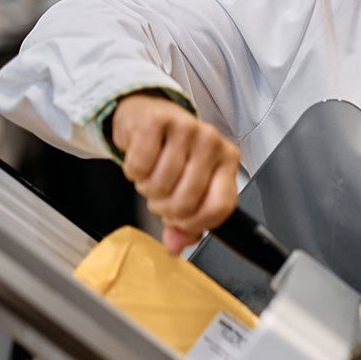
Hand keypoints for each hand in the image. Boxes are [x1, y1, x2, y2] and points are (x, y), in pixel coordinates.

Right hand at [110, 93, 239, 254]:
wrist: (149, 113)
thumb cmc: (172, 151)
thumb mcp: (187, 184)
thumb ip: (186, 221)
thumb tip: (176, 247)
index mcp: (227, 160)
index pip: (220, 207)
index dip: (194, 225)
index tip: (180, 223)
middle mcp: (212, 142)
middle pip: (186, 202)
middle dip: (164, 209)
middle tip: (159, 197)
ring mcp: (186, 129)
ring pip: (160, 185)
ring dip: (147, 189)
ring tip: (150, 176)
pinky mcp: (157, 121)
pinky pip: (139, 167)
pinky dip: (133, 172)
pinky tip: (140, 161)